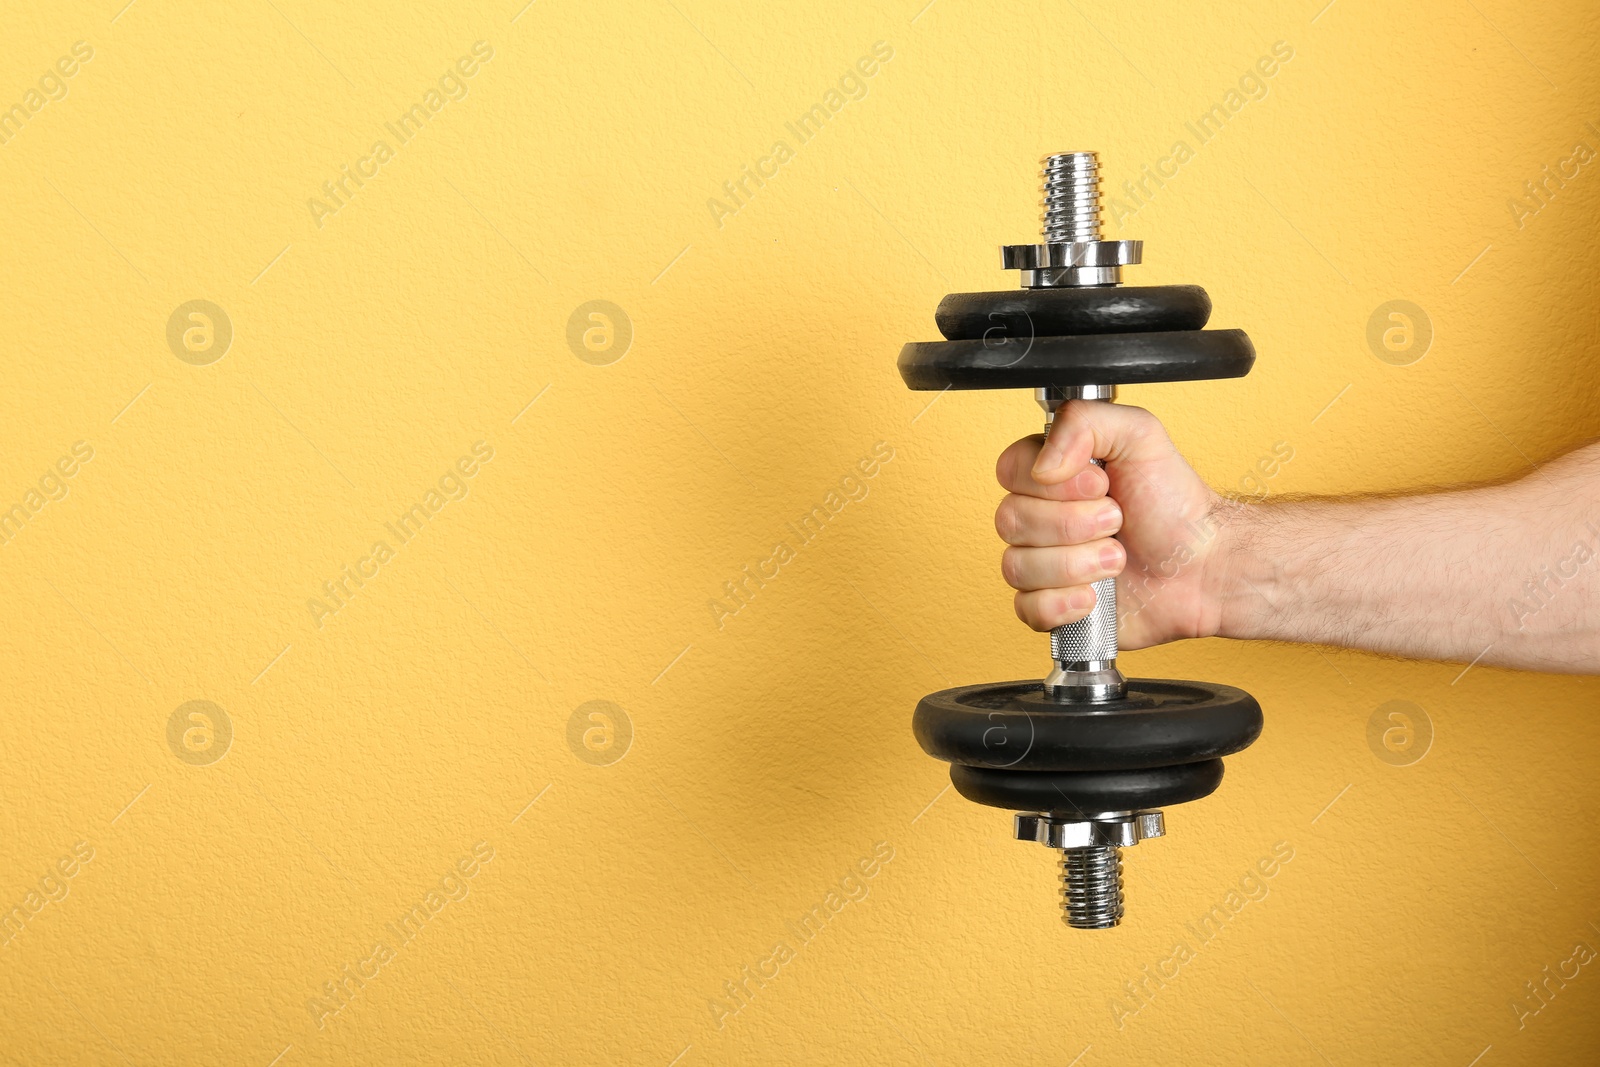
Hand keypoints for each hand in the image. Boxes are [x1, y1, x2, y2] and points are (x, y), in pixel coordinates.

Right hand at [994, 400, 1226, 649]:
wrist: (1204, 566)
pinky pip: (1027, 608)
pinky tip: (1096, 595)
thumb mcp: (1140, 436)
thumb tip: (1042, 464)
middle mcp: (1040, 518)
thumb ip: (1084, 421)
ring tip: (1116, 559)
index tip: (1099, 485)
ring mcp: (1043, 564)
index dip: (1052, 484)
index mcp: (1052, 475)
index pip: (1009, 470)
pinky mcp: (1052, 607)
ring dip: (1077, 564)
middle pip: (1010, 520)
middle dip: (1075, 524)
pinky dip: (1064, 603)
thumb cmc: (1175, 506)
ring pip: (1017, 566)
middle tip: (1117, 521)